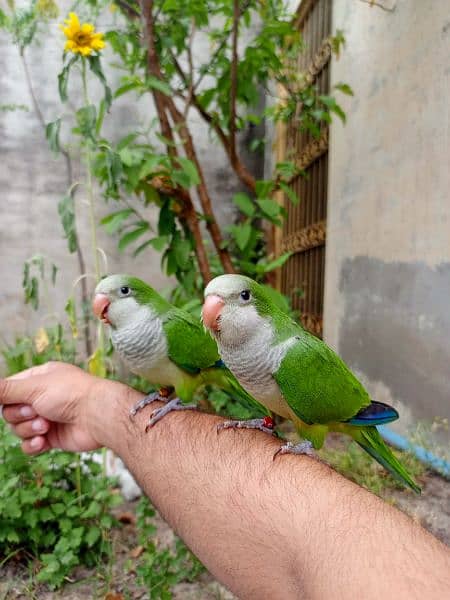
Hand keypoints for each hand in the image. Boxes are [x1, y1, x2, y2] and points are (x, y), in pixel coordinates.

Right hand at [0, 362, 116, 453]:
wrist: (98, 416)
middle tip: (36, 412)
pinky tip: (43, 441)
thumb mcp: (34, 386)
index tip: (9, 403)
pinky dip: (33, 445)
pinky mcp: (53, 437)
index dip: (7, 398)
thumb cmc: (72, 394)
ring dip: (29, 429)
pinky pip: (30, 445)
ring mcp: (47, 417)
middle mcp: (43, 397)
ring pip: (19, 429)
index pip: (9, 389)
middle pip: (11, 412)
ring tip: (46, 425)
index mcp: (39, 379)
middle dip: (20, 415)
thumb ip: (7, 389)